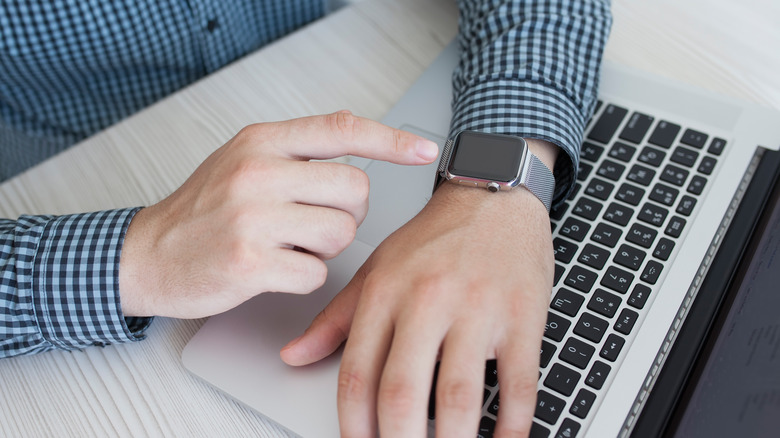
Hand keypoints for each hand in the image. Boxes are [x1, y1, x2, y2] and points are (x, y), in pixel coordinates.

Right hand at [118, 111, 438, 317]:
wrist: (149, 254)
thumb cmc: (203, 209)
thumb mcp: (243, 159)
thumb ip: (297, 150)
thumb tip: (361, 146)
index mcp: (261, 141)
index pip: (342, 128)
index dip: (391, 140)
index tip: (424, 150)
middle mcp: (258, 172)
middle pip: (355, 191)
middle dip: (348, 214)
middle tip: (319, 221)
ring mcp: (252, 217)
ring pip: (341, 234)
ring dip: (326, 248)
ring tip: (290, 244)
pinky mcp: (249, 262)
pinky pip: (317, 272)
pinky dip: (305, 276)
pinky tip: (276, 267)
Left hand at [281, 139, 557, 436]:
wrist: (494, 196)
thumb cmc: (435, 237)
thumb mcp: (376, 269)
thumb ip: (335, 318)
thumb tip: (293, 356)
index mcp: (386, 292)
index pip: (357, 374)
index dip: (352, 425)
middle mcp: (428, 300)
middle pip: (402, 391)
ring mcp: (478, 309)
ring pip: (458, 395)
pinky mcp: (523, 316)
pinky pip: (519, 383)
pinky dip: (511, 426)